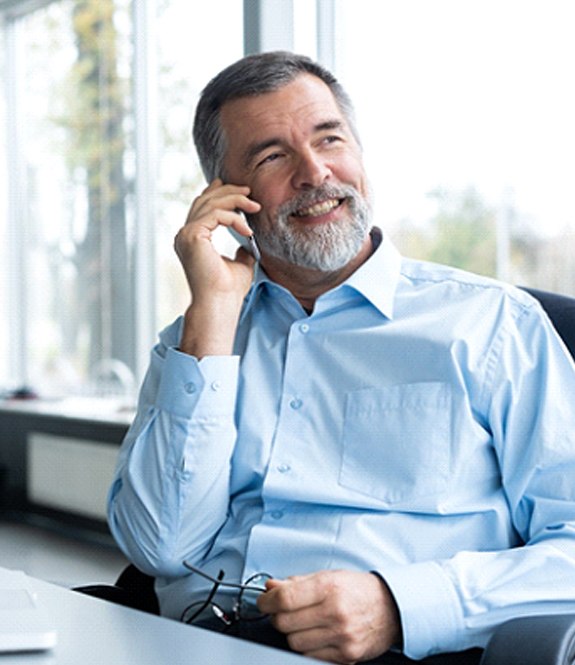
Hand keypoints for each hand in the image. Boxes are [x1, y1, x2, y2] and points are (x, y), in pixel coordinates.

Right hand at [174, 179, 260, 356]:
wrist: (220, 303)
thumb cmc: (229, 289)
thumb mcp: (240, 263)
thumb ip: (242, 248)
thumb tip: (250, 240)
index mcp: (192, 240)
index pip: (202, 208)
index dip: (218, 193)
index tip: (240, 190)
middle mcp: (185, 235)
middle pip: (205, 200)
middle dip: (229, 192)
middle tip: (250, 192)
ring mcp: (186, 235)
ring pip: (210, 204)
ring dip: (235, 201)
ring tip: (255, 206)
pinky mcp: (192, 236)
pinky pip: (216, 215)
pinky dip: (234, 218)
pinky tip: (248, 230)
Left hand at [257, 570, 400, 663]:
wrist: (392, 608)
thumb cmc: (358, 589)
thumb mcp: (328, 576)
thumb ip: (297, 582)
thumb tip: (271, 587)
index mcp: (329, 587)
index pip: (285, 598)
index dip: (267, 601)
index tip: (264, 601)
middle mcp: (335, 612)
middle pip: (285, 623)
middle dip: (277, 617)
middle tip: (283, 611)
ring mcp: (341, 637)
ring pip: (294, 643)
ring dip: (293, 633)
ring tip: (304, 623)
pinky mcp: (346, 656)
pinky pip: (310, 656)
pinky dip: (308, 646)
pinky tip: (317, 635)